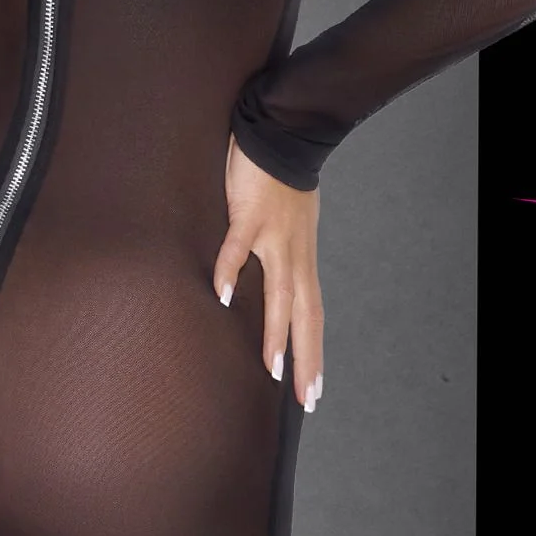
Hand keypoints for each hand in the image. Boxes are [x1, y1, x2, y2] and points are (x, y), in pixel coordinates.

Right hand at [213, 137, 323, 410]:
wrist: (282, 136)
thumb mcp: (289, 230)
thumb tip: (268, 285)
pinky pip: (238, 248)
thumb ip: (280, 259)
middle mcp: (294, 256)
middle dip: (306, 359)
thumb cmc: (281, 184)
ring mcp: (274, 238)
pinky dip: (230, 271)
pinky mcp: (250, 215)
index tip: (314, 390)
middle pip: (304, 317)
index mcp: (301, 261)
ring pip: (279, 293)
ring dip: (275, 331)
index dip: (314, 354)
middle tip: (306, 399)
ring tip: (272, 366)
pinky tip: (221, 295)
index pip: (312, 316)